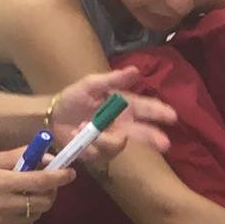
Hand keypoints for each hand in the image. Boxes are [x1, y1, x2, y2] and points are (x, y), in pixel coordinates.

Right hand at [0, 152, 72, 223]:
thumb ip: (20, 156)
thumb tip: (47, 157)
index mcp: (3, 183)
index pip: (41, 181)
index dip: (60, 177)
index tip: (70, 173)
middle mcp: (6, 205)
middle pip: (45, 201)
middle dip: (51, 192)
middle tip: (46, 184)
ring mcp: (4, 222)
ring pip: (38, 214)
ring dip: (39, 204)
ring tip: (27, 196)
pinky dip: (27, 216)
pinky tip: (15, 208)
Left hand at [51, 68, 176, 162]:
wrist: (53, 116)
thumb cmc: (74, 97)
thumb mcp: (91, 84)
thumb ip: (113, 79)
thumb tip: (135, 70)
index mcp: (125, 106)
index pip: (147, 109)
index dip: (160, 113)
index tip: (172, 116)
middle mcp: (123, 124)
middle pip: (143, 133)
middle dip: (153, 138)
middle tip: (164, 144)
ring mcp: (112, 139)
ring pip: (118, 144)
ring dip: (101, 137)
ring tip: (81, 127)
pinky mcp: (99, 153)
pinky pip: (100, 153)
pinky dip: (88, 143)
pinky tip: (77, 132)